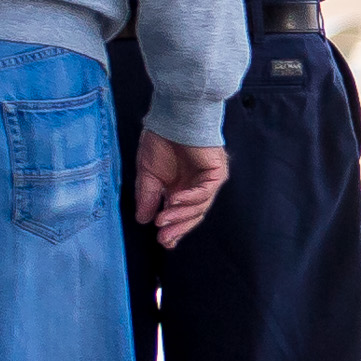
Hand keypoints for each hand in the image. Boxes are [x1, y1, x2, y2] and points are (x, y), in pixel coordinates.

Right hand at [133, 132, 227, 248]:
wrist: (172, 119)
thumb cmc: (160, 142)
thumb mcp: (147, 174)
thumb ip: (148, 197)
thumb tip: (143, 220)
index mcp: (181, 189)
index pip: (182, 215)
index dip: (174, 229)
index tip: (162, 242)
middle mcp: (196, 187)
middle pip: (193, 215)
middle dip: (178, 228)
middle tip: (163, 238)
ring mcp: (208, 180)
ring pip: (200, 206)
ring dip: (181, 214)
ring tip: (163, 220)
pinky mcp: (216, 172)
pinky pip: (206, 191)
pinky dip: (191, 198)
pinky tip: (175, 201)